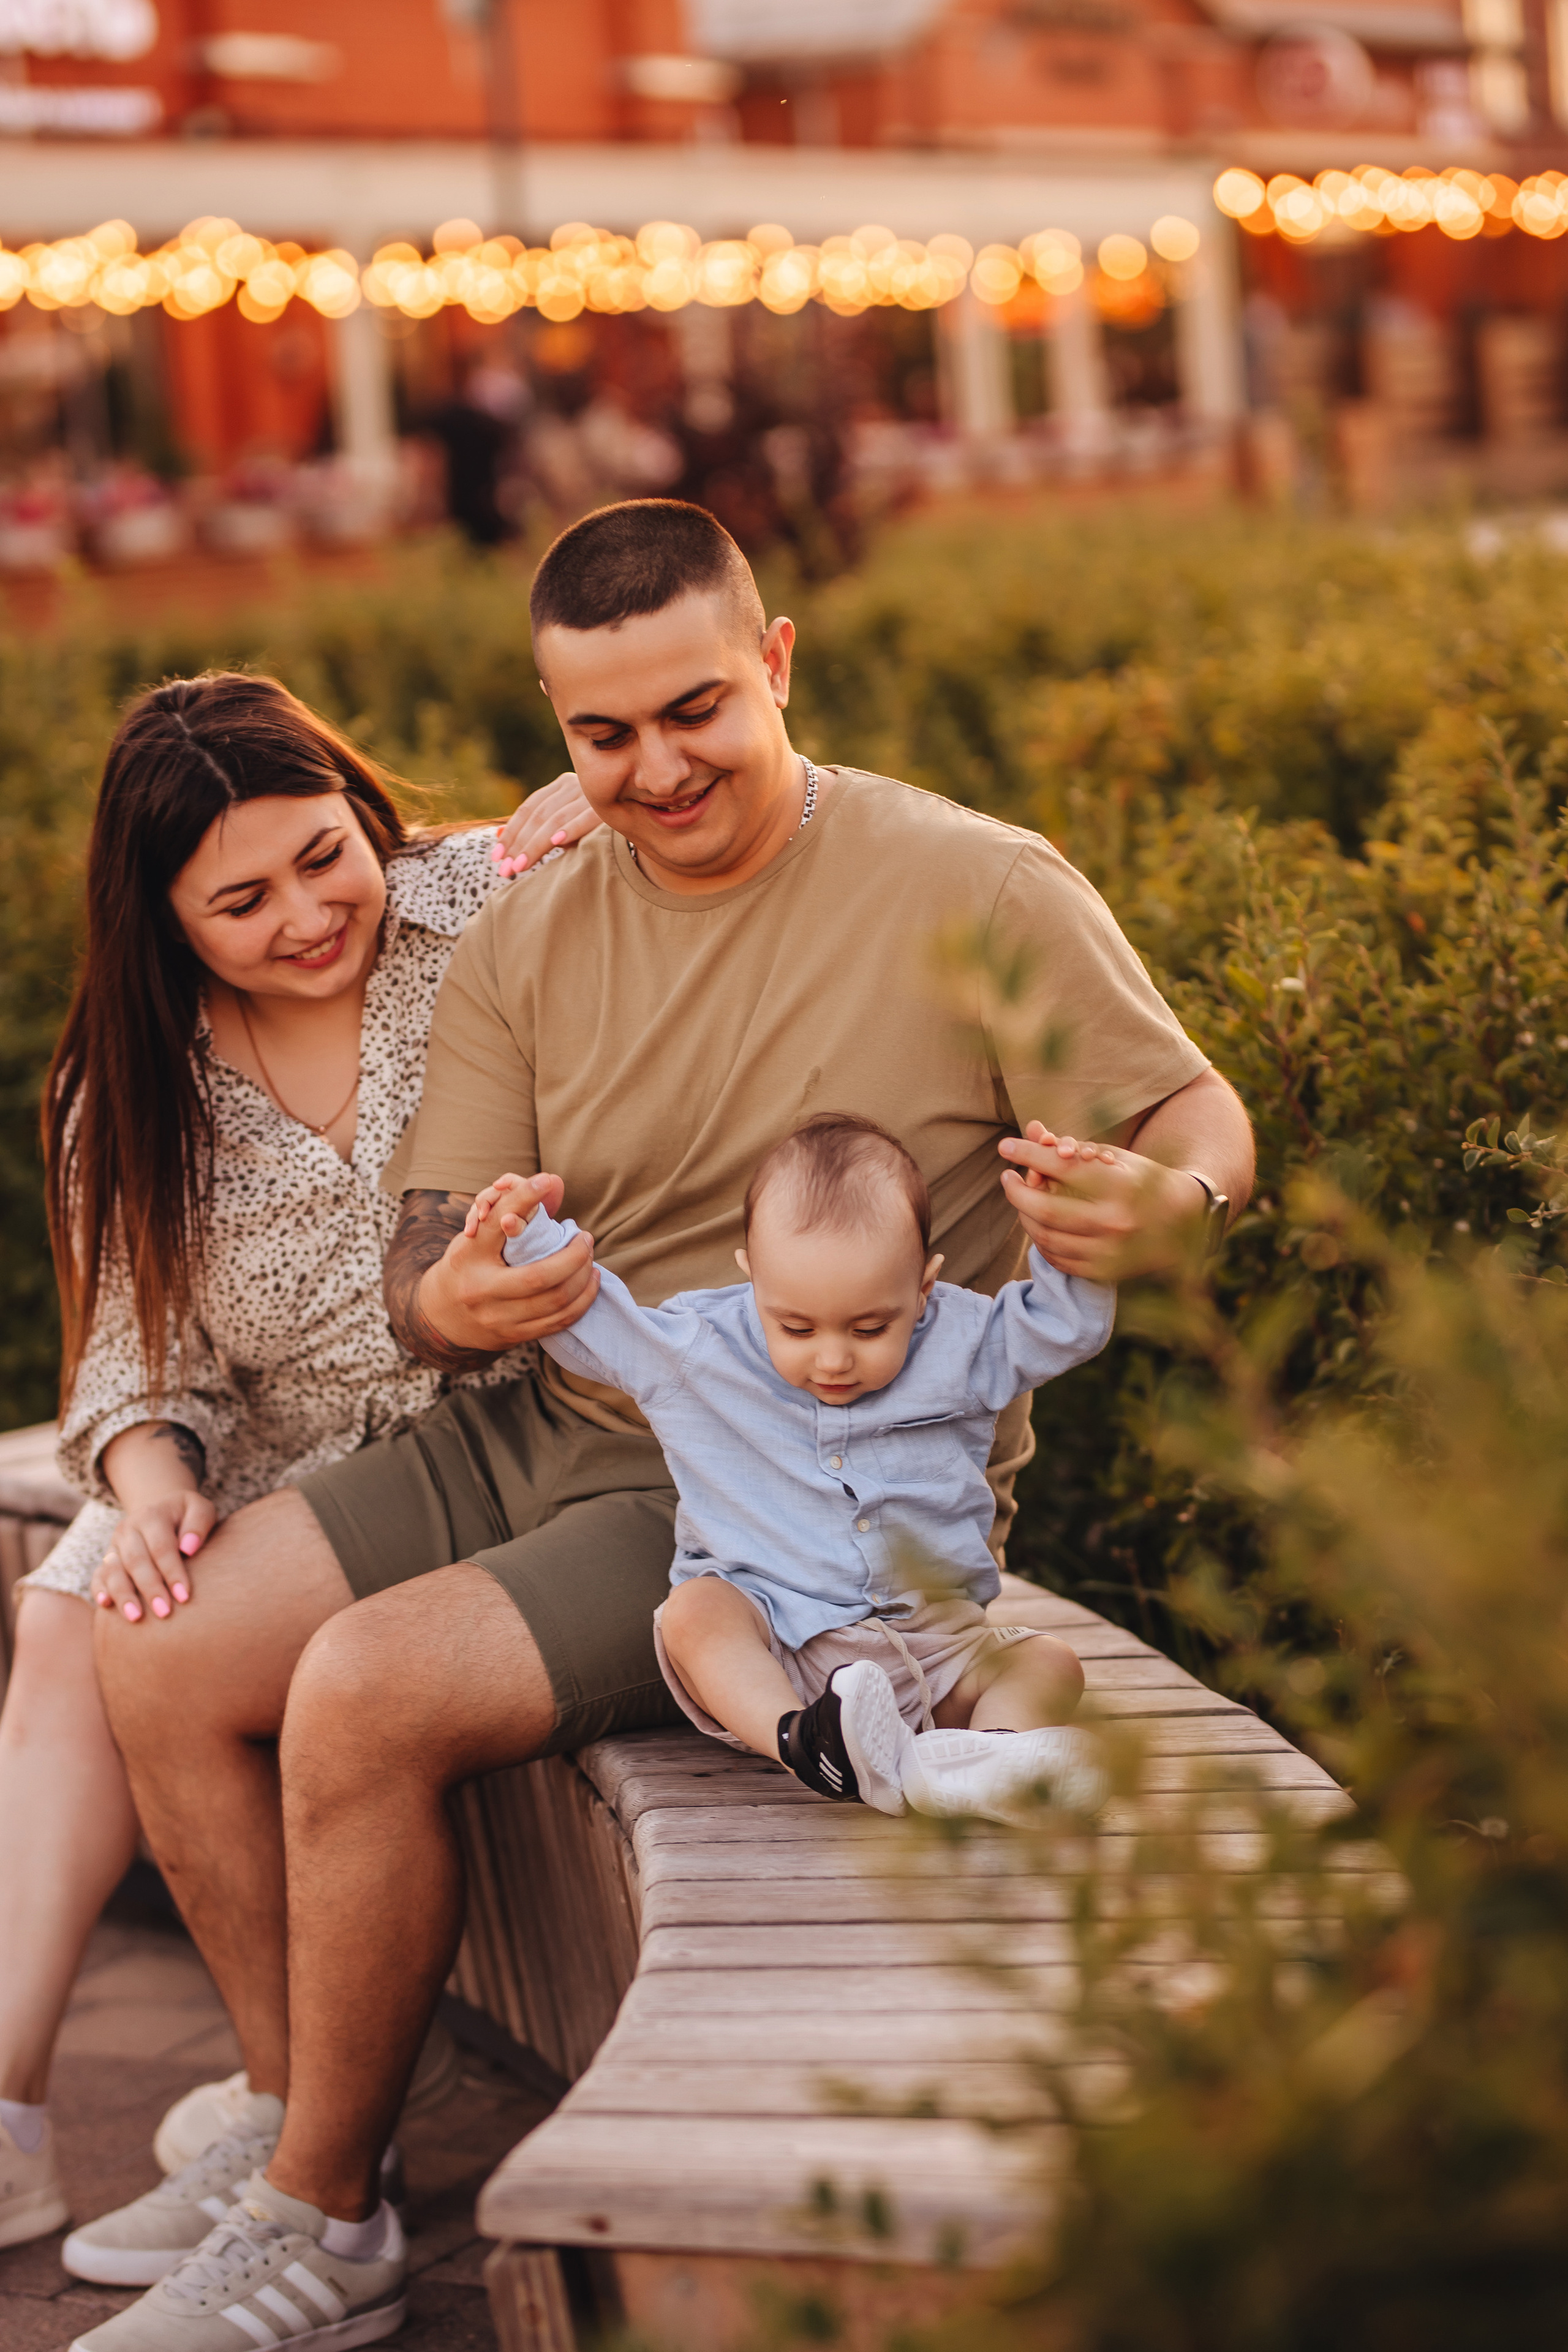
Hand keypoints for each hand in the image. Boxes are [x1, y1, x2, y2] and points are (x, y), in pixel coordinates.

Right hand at [92, 1490, 216, 1623]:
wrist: (161, 1508)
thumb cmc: (186, 1515)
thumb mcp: (200, 1509)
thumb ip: (199, 1524)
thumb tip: (189, 1548)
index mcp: (152, 1516)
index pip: (161, 1547)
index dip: (172, 1572)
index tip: (184, 1596)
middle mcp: (129, 1529)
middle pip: (135, 1560)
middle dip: (150, 1588)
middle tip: (164, 1612)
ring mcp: (115, 1544)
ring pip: (114, 1570)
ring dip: (124, 1594)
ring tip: (136, 1617)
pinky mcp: (107, 1559)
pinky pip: (99, 1574)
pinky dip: (99, 1589)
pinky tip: (106, 1605)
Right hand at [420, 1175, 596, 1356]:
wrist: (442, 1315)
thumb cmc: (466, 1264)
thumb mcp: (475, 1237)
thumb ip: (505, 1212)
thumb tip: (549, 1183)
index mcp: (469, 1256)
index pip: (498, 1221)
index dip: (524, 1198)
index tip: (547, 1179)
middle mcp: (481, 1290)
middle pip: (541, 1275)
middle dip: (574, 1256)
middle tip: (585, 1238)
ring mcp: (498, 1318)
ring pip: (556, 1301)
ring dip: (583, 1278)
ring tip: (589, 1259)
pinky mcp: (514, 1336)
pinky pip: (559, 1322)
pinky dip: (582, 1301)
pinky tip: (590, 1283)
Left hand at [493, 772, 600, 877]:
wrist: (646, 810)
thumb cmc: (600, 821)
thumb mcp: (565, 822)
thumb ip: (535, 827)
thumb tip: (495, 836)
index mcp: (563, 786)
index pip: (529, 808)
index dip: (511, 832)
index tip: (496, 856)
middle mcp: (575, 784)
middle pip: (538, 814)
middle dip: (519, 844)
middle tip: (506, 870)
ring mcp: (592, 792)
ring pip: (555, 817)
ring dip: (535, 844)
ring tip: (520, 866)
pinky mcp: (609, 805)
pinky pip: (586, 816)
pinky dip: (570, 828)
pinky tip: (555, 842)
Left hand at [999, 1121, 1207, 1281]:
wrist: (1182, 1221)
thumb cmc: (1140, 1181)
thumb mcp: (1111, 1157)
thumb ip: (1071, 1148)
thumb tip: (1032, 1131)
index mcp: (1120, 1186)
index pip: (1060, 1166)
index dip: (1027, 1153)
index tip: (1005, 1146)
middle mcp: (1114, 1222)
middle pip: (1045, 1208)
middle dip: (1016, 1191)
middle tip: (1007, 1178)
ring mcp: (1109, 1251)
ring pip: (1046, 1237)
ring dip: (1025, 1216)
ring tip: (1022, 1200)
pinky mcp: (1103, 1271)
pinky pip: (1057, 1259)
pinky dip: (1041, 1240)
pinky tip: (1038, 1224)